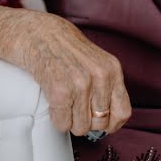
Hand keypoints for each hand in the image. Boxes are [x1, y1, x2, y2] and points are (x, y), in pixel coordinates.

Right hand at [16, 12, 130, 135]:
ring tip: (63, 102)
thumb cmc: (64, 48)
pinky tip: (53, 102)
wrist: (37, 33)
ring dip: (70, 120)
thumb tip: (110, 120)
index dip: (111, 123)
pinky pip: (62, 124)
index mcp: (112, 69)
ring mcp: (81, 84)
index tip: (100, 121)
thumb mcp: (95, 61)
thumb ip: (106, 85)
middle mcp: (100, 76)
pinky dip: (56, 118)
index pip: (123, 112)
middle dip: (86, 120)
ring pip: (81, 127)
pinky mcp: (60, 92)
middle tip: (75, 105)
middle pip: (100, 124)